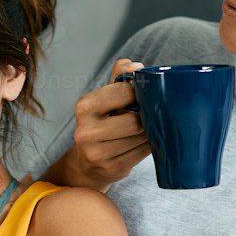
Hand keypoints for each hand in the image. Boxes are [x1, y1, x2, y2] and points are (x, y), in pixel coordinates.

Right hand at [66, 58, 151, 190]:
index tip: (144, 94)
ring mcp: (98, 153)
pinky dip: (149, 146)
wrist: (86, 164)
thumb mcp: (104, 99)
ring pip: (141, 137)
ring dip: (150, 132)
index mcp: (85, 107)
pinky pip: (142, 153)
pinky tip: (144, 142)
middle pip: (135, 120)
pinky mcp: (113, 169)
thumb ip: (119, 78)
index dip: (141, 92)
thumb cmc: (100, 125)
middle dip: (146, 117)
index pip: (125, 91)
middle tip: (150, 115)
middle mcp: (87, 131)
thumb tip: (136, 66)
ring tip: (147, 128)